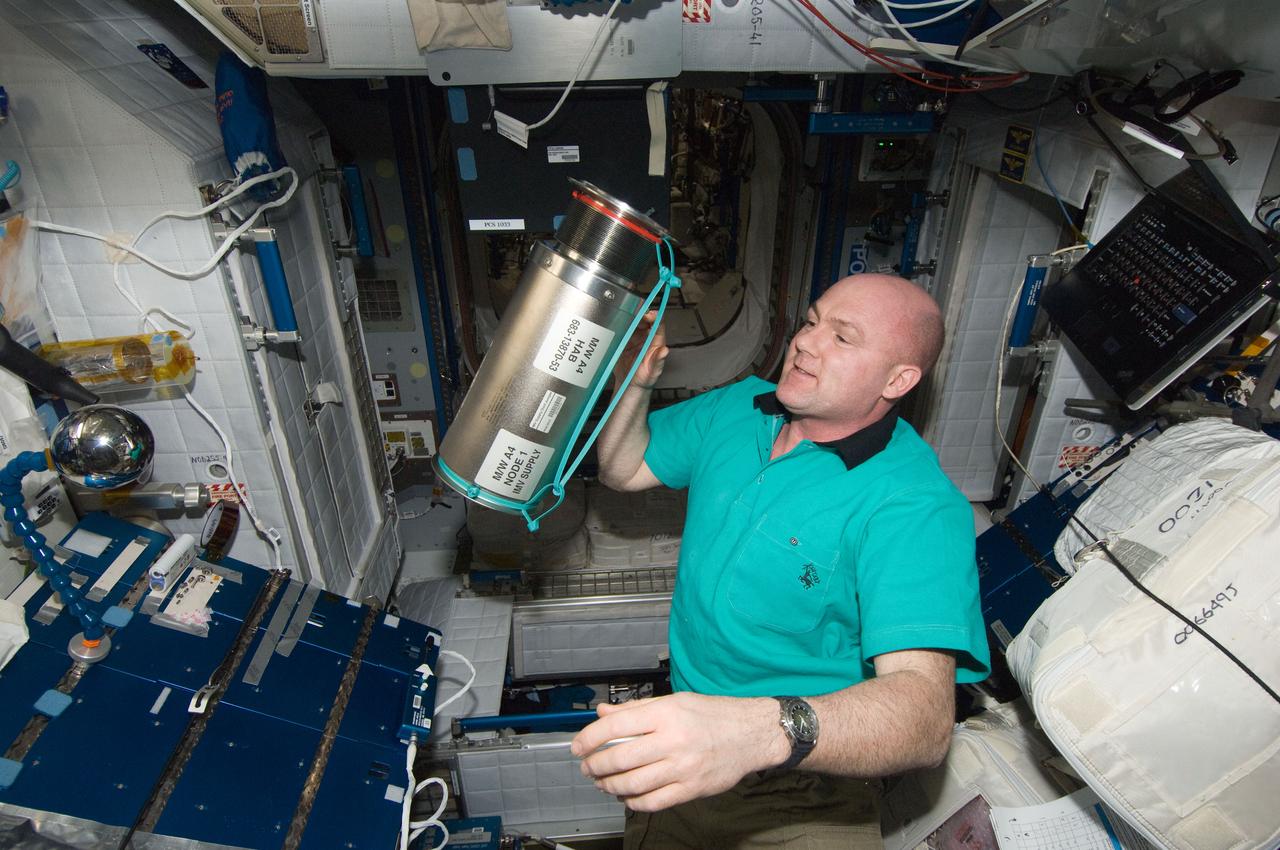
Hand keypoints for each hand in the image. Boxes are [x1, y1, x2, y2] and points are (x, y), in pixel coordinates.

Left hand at [570, 693, 785, 811]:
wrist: (751, 734)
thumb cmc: (713, 715)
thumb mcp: (674, 701)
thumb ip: (636, 709)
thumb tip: (603, 712)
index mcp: (665, 714)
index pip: (615, 726)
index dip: (589, 738)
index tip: (578, 746)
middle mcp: (673, 740)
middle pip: (619, 758)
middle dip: (595, 766)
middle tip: (588, 767)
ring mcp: (683, 767)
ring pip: (632, 784)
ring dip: (609, 786)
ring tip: (603, 782)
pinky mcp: (691, 789)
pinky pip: (653, 802)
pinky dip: (633, 801)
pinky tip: (626, 795)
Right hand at [614, 310, 667, 389]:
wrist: (630, 385)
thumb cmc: (645, 378)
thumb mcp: (652, 372)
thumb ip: (657, 361)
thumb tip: (665, 351)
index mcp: (656, 342)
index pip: (658, 323)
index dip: (654, 316)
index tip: (647, 315)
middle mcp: (646, 337)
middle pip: (644, 319)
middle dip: (639, 314)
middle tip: (631, 314)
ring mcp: (634, 338)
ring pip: (632, 322)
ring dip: (628, 317)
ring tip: (622, 316)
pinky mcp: (623, 341)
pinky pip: (621, 329)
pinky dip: (619, 325)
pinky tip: (615, 324)